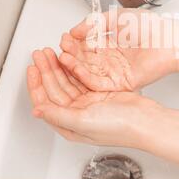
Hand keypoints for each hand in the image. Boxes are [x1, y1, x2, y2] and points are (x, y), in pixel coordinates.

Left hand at [27, 48, 162, 147]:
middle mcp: (77, 114)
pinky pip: (81, 77)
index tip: (32, 68)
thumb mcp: (83, 121)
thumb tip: (37, 110)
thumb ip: (58, 115)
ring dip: (58, 66)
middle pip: (55, 88)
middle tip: (41, 53)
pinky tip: (69, 57)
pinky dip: (74, 67)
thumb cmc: (120, 127)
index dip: (36, 84)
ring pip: (67, 80)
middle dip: (46, 70)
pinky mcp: (100, 93)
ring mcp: (89, 102)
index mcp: (69, 124)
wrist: (145, 120)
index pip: (45, 101)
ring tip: (52, 51)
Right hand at [59, 8, 177, 91]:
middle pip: (83, 59)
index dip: (73, 42)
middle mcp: (109, 59)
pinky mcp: (119, 83)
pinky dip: (85, 76)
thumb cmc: (149, 27)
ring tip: (63, 57)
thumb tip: (75, 30)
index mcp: (108, 43)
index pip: (84, 45)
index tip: (64, 38)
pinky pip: (98, 83)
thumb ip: (93, 23)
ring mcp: (113, 72)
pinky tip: (75, 68)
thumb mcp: (115, 17)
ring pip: (88, 72)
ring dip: (73, 65)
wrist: (167, 39)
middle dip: (70, 53)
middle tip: (60, 48)